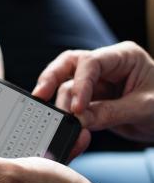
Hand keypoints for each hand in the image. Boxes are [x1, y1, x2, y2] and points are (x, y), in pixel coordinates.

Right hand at [33, 41, 153, 146]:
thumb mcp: (144, 108)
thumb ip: (110, 113)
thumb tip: (78, 119)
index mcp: (122, 57)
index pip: (92, 63)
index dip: (80, 84)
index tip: (76, 109)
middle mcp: (104, 66)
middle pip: (68, 64)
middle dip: (51, 78)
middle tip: (39, 96)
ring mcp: (95, 83)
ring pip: (65, 86)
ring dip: (60, 104)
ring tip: (60, 122)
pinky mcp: (89, 101)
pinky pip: (70, 104)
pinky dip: (64, 114)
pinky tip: (62, 124)